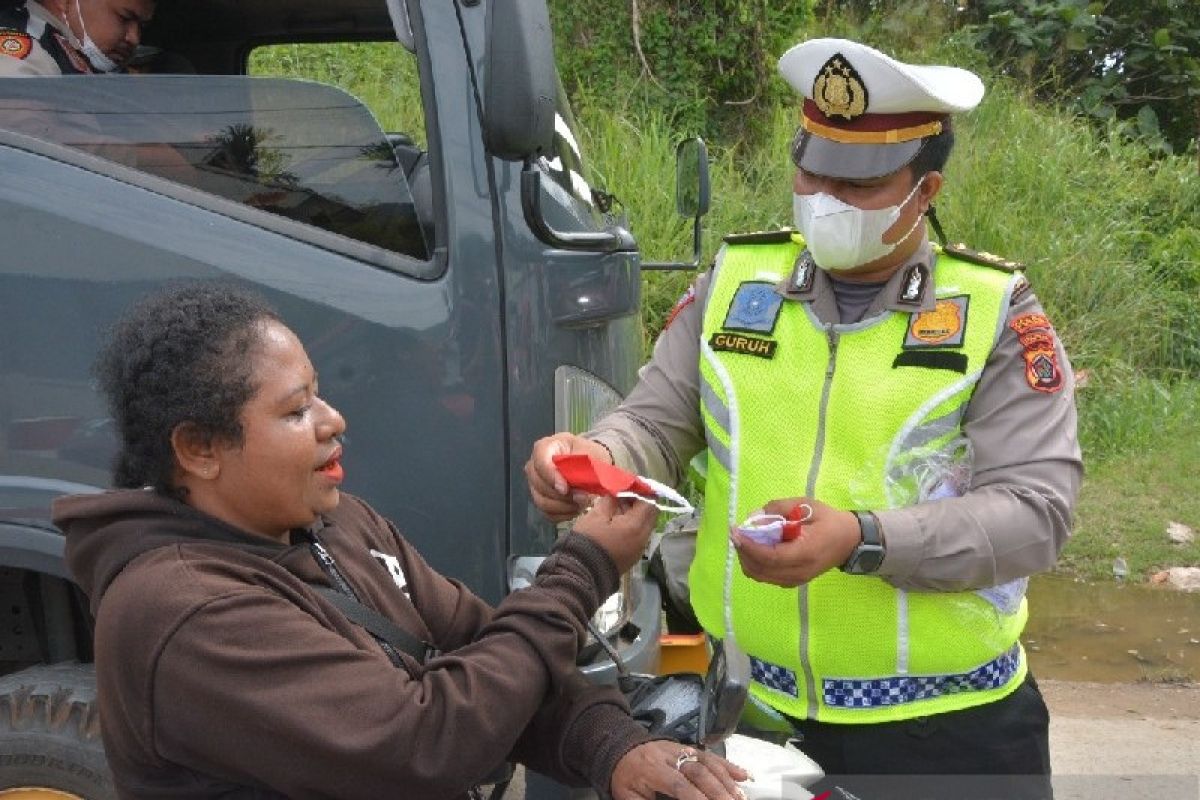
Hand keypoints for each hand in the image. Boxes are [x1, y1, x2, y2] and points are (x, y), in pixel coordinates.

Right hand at [525, 433, 613, 521]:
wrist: (593, 465)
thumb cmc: (591, 455)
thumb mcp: (591, 454)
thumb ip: (584, 467)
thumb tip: (579, 485)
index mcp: (546, 447)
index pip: (540, 461)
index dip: (550, 476)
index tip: (565, 489)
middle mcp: (535, 465)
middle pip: (538, 483)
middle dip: (561, 495)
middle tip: (583, 498)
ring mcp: (535, 484)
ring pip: (540, 501)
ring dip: (563, 506)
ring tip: (582, 504)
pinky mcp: (541, 499)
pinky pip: (546, 513)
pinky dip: (563, 515)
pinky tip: (577, 509)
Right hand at [572, 496, 658, 573]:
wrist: (581, 572)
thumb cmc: (588, 540)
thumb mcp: (596, 515)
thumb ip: (610, 501)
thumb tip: (617, 494)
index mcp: (636, 526)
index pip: (649, 503)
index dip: (641, 492)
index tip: (630, 486)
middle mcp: (643, 538)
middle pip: (650, 515)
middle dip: (639, 503)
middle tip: (623, 496)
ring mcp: (639, 549)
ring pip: (645, 525)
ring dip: (635, 515)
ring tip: (617, 508)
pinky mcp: (632, 556)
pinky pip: (638, 536)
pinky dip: (632, 526)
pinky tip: (616, 523)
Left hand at [611, 741, 748, 799]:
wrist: (620, 746)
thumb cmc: (624, 777)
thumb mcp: (627, 795)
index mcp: (652, 769)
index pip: (679, 784)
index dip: (696, 797)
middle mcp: (670, 756)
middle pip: (698, 772)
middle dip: (718, 791)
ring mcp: (681, 749)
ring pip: (708, 762)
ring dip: (727, 780)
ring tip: (740, 798)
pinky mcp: (689, 747)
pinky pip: (710, 755)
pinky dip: (728, 766)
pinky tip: (743, 776)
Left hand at [731, 497, 861, 586]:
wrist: (849, 541)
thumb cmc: (829, 520)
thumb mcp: (805, 506)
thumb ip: (778, 509)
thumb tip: (753, 518)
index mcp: (806, 553)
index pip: (770, 556)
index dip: (749, 546)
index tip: (735, 531)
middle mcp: (799, 572)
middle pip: (760, 570)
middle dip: (743, 551)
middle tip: (737, 533)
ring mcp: (796, 580)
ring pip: (760, 576)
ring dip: (747, 558)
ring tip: (744, 539)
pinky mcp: (793, 581)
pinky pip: (767, 576)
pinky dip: (755, 564)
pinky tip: (756, 548)